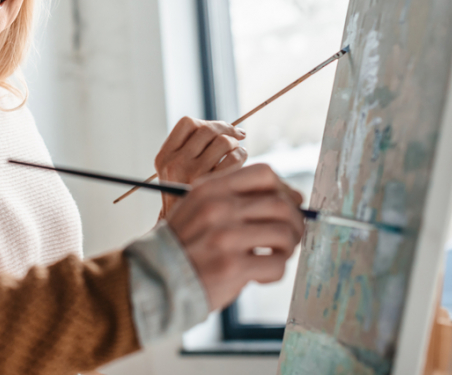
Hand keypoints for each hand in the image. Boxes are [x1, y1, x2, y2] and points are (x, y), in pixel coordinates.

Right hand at [155, 117, 247, 217]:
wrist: (182, 241)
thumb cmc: (186, 205)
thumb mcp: (176, 177)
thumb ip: (192, 153)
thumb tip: (225, 129)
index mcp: (164, 157)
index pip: (188, 124)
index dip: (209, 122)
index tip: (223, 129)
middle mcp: (175, 163)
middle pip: (208, 129)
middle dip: (227, 130)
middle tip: (238, 136)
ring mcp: (192, 174)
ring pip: (223, 142)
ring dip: (236, 145)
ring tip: (239, 153)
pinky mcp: (212, 185)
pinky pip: (234, 158)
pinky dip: (242, 156)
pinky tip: (243, 164)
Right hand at [165, 163, 304, 311]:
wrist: (156, 278)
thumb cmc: (185, 245)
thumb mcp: (199, 207)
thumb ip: (234, 198)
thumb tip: (291, 198)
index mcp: (211, 188)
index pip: (265, 173)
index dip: (284, 189)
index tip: (286, 205)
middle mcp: (218, 207)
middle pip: (280, 204)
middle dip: (294, 222)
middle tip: (290, 237)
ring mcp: (225, 236)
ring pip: (284, 233)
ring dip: (288, 248)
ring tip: (275, 256)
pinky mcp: (233, 266)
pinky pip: (277, 264)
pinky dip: (276, 271)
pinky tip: (259, 275)